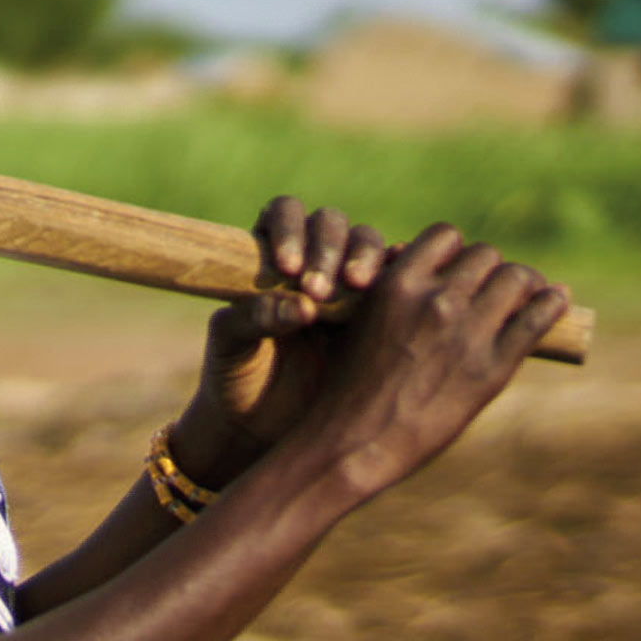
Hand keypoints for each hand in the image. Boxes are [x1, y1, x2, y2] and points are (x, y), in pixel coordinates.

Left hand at [171, 196, 386, 484]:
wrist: (259, 427)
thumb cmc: (234, 375)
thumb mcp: (232, 344)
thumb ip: (255, 317)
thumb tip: (299, 304)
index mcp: (267, 255)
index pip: (284, 213)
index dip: (289, 229)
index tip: (287, 268)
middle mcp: (311, 261)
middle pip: (332, 225)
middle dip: (330, 247)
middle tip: (321, 289)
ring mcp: (348, 285)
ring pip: (368, 246)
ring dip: (366, 258)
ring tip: (357, 289)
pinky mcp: (380, 312)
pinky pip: (401, 281)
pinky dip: (406, 274)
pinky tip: (408, 287)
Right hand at [291, 223, 567, 499]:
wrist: (355, 441)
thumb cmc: (347, 384)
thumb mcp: (358, 322)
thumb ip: (394, 292)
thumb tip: (418, 264)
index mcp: (397, 285)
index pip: (446, 236)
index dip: (455, 251)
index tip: (458, 268)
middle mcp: (435, 300)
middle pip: (486, 255)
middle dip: (490, 268)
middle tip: (492, 287)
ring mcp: (467, 333)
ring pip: (517, 279)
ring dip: (524, 283)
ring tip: (525, 294)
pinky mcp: (493, 367)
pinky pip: (538, 319)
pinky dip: (552, 304)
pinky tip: (555, 301)